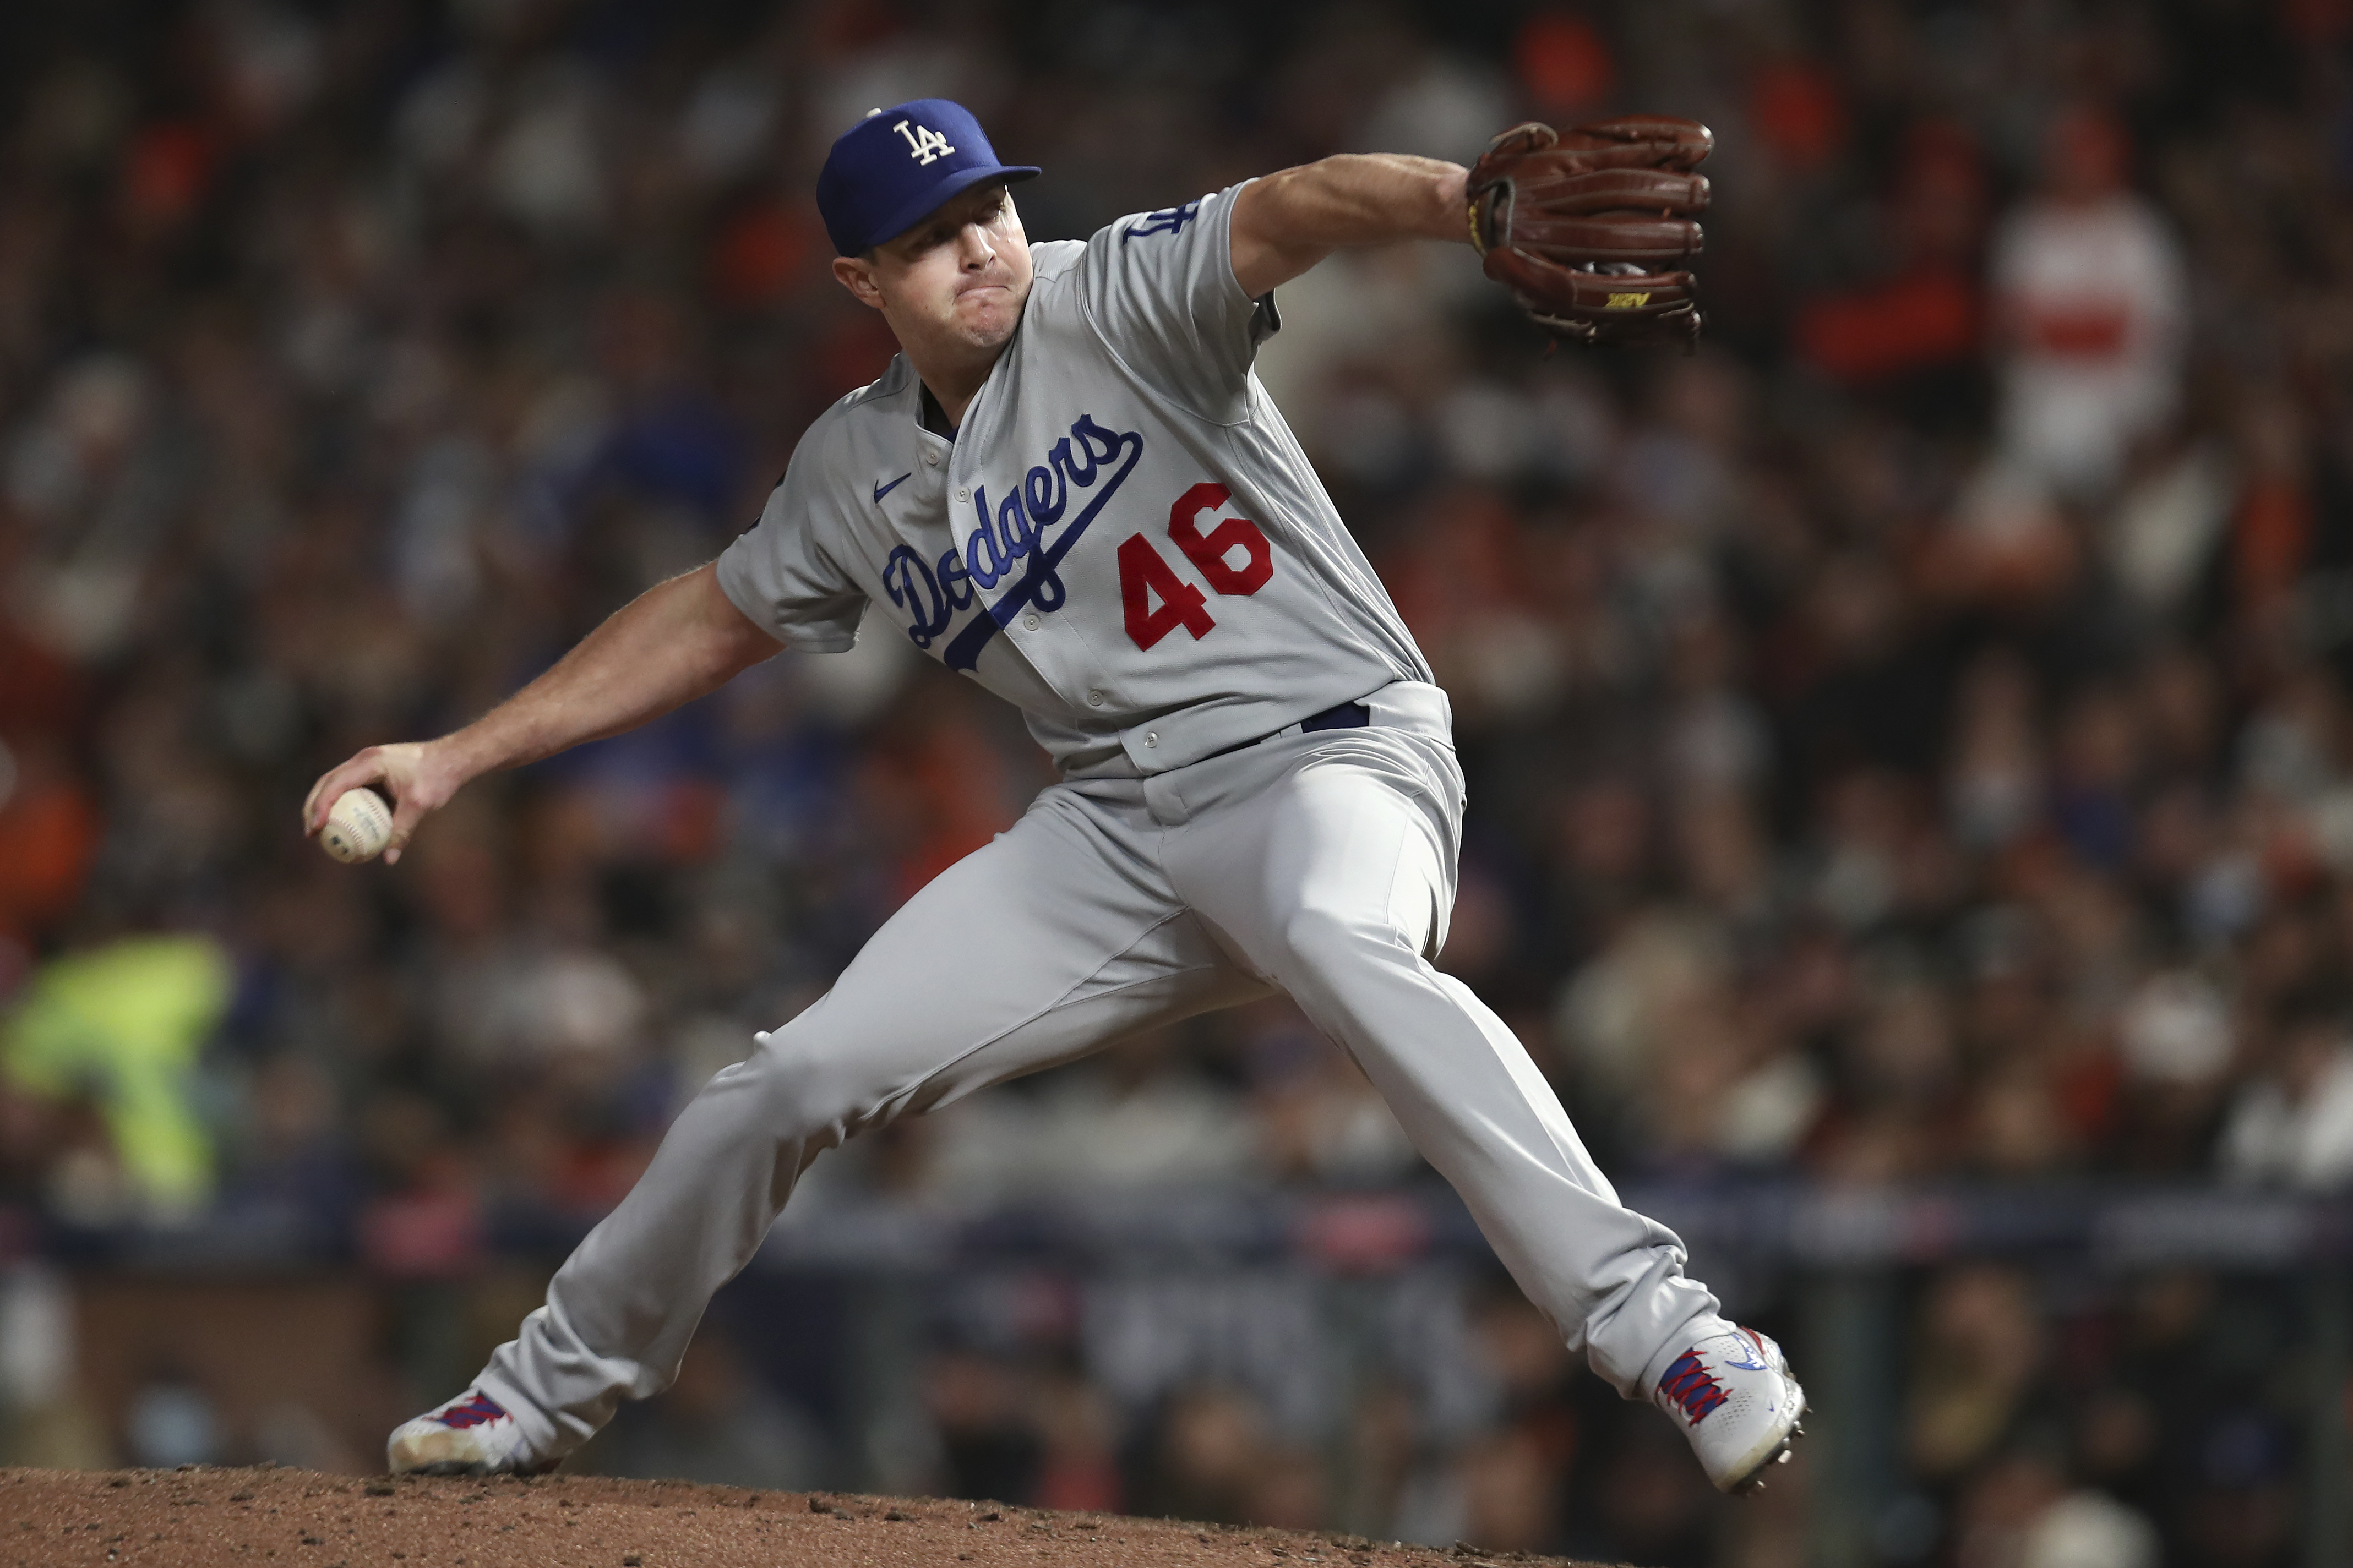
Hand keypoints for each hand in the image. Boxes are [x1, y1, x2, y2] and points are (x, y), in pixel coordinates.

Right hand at [301, 739, 467, 864]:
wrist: (453, 758)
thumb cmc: (438, 777)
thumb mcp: (420, 804)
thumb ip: (402, 830)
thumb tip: (388, 858)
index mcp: (370, 762)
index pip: (336, 784)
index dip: (321, 805)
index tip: (315, 828)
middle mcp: (363, 760)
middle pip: (327, 782)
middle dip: (313, 806)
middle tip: (310, 833)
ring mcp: (367, 764)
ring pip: (335, 784)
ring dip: (323, 805)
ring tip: (317, 832)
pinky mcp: (373, 772)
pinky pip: (352, 790)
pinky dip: (343, 805)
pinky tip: (341, 826)